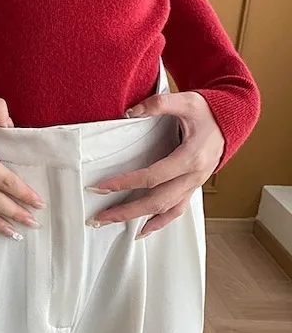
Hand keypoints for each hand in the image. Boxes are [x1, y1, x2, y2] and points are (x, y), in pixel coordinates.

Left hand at [86, 89, 223, 238]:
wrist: (233, 121)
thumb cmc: (210, 113)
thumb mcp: (186, 101)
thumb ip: (159, 104)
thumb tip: (130, 112)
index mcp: (191, 158)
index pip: (152, 176)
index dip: (125, 183)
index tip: (102, 187)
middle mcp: (193, 176)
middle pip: (156, 200)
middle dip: (126, 210)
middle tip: (100, 215)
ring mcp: (194, 185)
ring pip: (165, 210)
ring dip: (137, 218)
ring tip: (112, 222)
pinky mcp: (192, 187)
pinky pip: (176, 211)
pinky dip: (159, 223)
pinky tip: (142, 230)